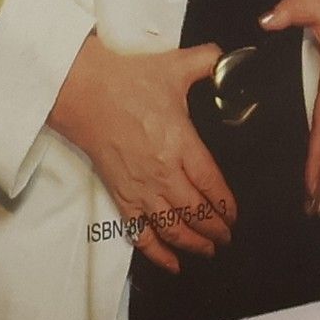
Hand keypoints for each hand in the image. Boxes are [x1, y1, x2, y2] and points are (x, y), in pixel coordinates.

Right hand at [47, 33, 236, 275]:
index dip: (227, 206)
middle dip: (216, 230)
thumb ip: (207, 61)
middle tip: (227, 237)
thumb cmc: (128, 79)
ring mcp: (140, 188)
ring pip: (173, 229)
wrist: (84, 90)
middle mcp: (162, 173)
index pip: (212, 186)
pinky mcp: (120, 195)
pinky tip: (172, 263)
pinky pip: (140, 234)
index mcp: (180, 144)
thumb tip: (231, 55)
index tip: (235, 215)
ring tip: (209, 249)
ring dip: (194, 244)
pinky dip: (157, 253)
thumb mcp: (173, 66)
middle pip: (196, 213)